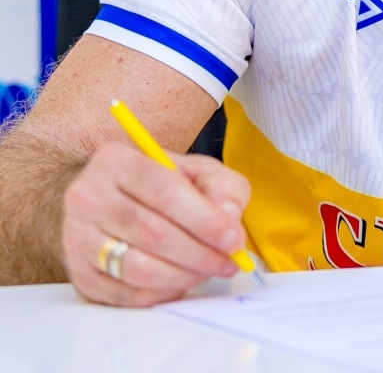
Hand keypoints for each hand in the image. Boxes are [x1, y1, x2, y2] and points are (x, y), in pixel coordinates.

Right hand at [62, 141, 250, 305]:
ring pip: (137, 268)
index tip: (233, 238)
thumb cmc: (161, 183)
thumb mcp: (197, 170)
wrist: (113, 199)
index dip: (204, 219)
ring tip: (208, 270)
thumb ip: (222, 187)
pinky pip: (124, 294)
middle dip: (199, 253)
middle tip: (228, 261)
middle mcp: (88, 197)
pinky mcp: (79, 273)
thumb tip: (229, 216)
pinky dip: (161, 293)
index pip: (164, 191)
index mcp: (117, 160)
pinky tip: (182, 281)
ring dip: (183, 275)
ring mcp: (77, 238)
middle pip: (152, 232)